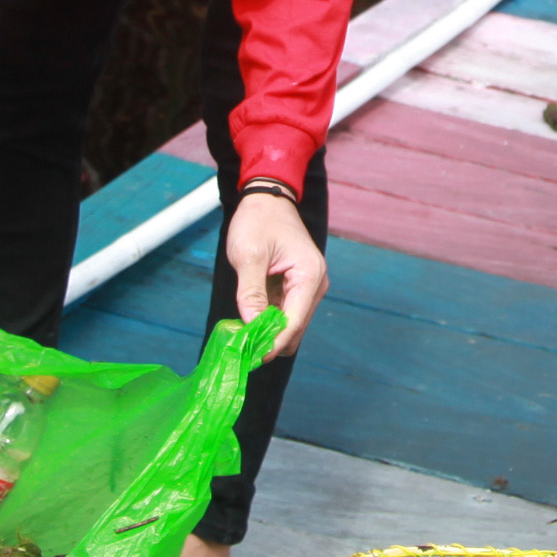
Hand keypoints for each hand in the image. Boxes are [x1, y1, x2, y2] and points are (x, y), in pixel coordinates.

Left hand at [221, 188, 326, 354]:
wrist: (266, 199)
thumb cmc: (258, 221)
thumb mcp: (249, 256)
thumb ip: (251, 294)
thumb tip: (252, 328)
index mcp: (310, 276)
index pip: (293, 323)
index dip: (272, 344)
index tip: (250, 357)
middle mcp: (315, 285)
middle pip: (295, 329)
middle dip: (270, 341)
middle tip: (241, 348)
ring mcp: (308, 287)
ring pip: (290, 325)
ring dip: (268, 332)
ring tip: (241, 334)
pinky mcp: (297, 288)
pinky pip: (285, 313)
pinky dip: (268, 321)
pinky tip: (249, 319)